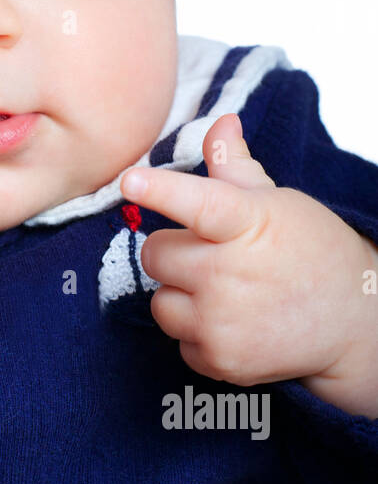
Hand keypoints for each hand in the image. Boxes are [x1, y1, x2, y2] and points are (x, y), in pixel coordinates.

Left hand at [120, 113, 371, 388]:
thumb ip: (236, 166)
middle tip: (211, 253)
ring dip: (181, 294)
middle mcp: (231, 274)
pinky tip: (233, 321)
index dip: (161, 191)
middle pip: (156, 254)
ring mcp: (224, 322)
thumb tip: (220, 122)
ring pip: (159, 301)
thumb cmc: (310, 251)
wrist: (353, 321)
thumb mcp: (278, 203)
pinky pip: (177, 339)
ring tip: (224, 290)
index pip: (199, 203)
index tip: (130, 181)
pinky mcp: (219, 361)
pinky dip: (196, 332)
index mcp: (249, 223)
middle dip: (175, 251)